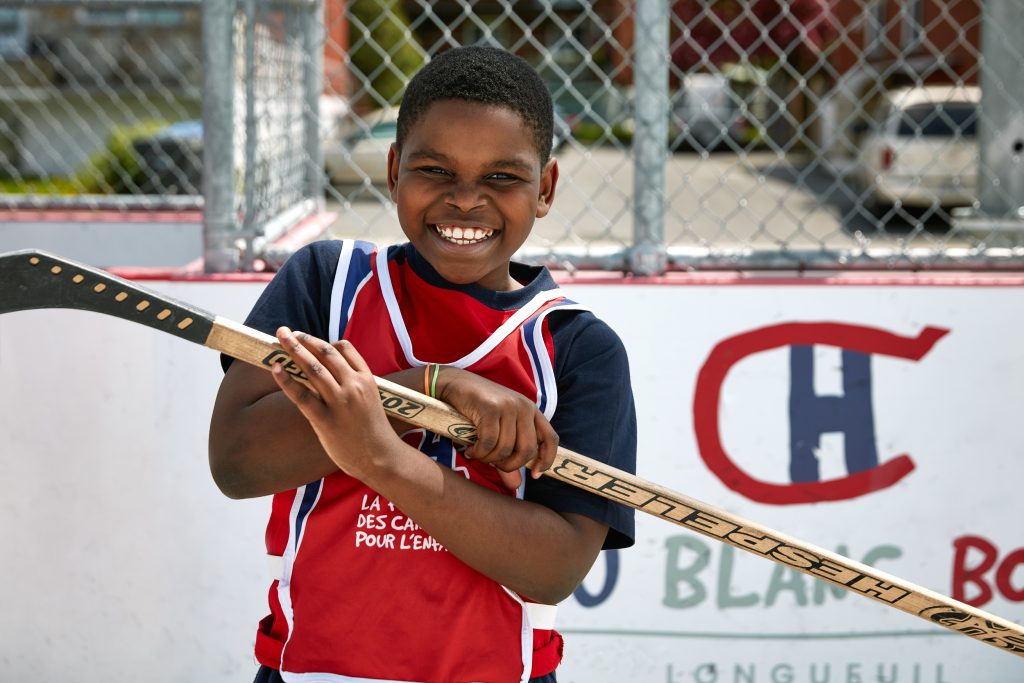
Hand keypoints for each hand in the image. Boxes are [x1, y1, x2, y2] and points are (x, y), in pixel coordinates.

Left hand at [271, 327, 400, 482]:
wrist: (381, 457)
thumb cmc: (373, 430)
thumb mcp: (371, 398)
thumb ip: (354, 383)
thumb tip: (328, 371)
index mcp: (367, 378)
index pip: (344, 348)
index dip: (322, 342)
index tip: (306, 340)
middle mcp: (354, 386)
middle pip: (325, 353)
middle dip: (302, 339)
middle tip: (286, 331)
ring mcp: (340, 402)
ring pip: (312, 369)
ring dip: (293, 350)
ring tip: (280, 339)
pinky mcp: (326, 420)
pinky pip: (302, 395)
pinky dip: (286, 379)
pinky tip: (276, 369)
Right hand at [435, 367, 558, 489]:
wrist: (454, 384)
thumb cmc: (476, 408)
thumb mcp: (497, 430)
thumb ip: (507, 457)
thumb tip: (515, 485)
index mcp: (531, 410)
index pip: (550, 438)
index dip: (546, 459)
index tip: (535, 475)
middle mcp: (523, 407)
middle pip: (527, 450)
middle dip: (509, 465)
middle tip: (492, 464)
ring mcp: (508, 406)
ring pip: (505, 449)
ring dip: (488, 458)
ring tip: (477, 453)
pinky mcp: (490, 408)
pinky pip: (489, 443)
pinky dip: (478, 452)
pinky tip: (470, 449)